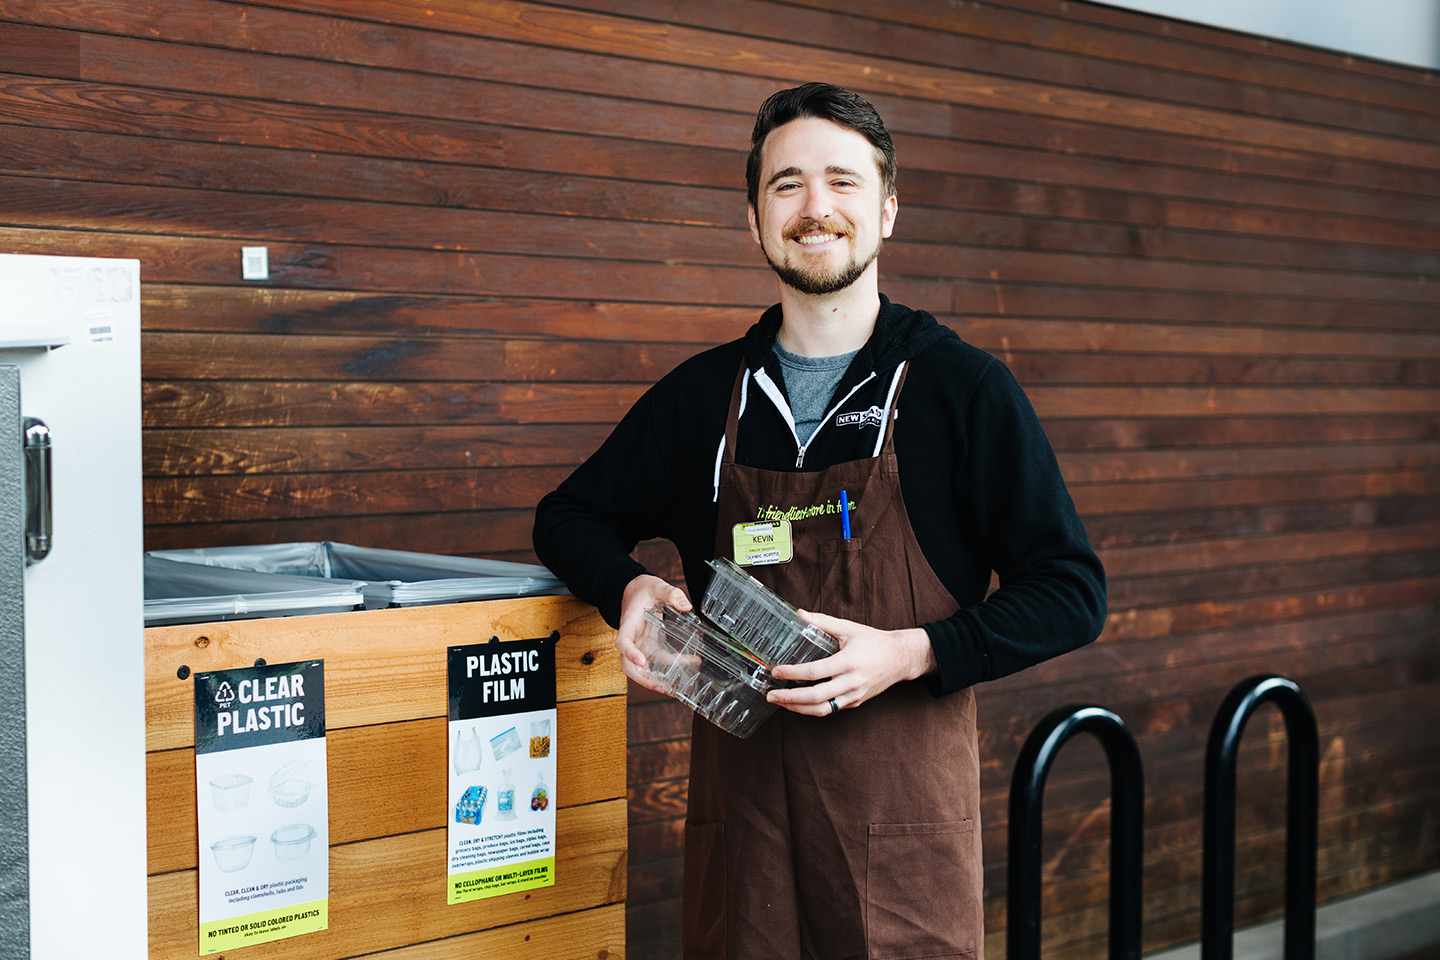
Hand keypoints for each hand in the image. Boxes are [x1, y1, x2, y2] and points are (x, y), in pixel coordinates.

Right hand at [615, 574, 691, 693]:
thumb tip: (686, 605)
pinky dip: (672, 665)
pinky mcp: (649, 646)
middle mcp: (632, 638)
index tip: (641, 661)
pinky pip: (659, 660)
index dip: (630, 653)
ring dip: (658, 679)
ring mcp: (640, 644)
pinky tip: (690, 662)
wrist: (636, 591)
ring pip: (644, 668)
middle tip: (662, 687)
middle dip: (644, 679)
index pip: (623, 642)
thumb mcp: (657, 586)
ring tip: (675, 688)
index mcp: (628, 624)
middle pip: (628, 665)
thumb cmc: (642, 590)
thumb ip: (671, 593)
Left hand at [766, 609, 936, 716]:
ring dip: (798, 709)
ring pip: (822, 710)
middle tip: (770, 695)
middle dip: (790, 698)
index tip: (776, 672)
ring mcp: (854, 695)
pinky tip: (799, 702)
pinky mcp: (855, 702)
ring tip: (780, 702)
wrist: (901, 659)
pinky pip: (831, 709)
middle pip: (815, 697)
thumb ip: (823, 622)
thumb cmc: (875, 642)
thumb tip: (800, 614)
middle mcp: (851, 682)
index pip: (815, 672)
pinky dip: (813, 708)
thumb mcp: (849, 628)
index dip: (793, 673)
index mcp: (848, 662)